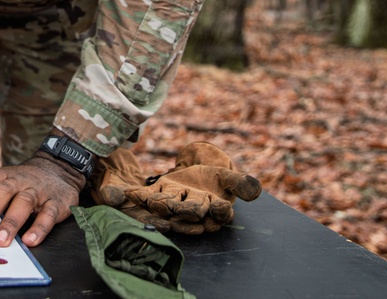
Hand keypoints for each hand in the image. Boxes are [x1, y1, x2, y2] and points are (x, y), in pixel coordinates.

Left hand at [0, 154, 84, 247]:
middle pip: (0, 194)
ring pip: (23, 203)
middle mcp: (18, 181)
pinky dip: (39, 228)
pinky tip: (30, 241)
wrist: (58, 170)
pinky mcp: (56, 202)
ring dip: (10, 223)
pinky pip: (48, 214)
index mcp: (1, 176)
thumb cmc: (20, 181)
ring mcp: (38, 191)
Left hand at [96, 142, 260, 233]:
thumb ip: (241, 184)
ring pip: (169, 206)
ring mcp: (174, 204)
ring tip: (155, 201)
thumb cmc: (216, 180)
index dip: (219, 210)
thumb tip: (256, 189)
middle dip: (185, 209)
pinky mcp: (158, 194)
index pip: (219, 213)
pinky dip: (139, 195)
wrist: (198, 174)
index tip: (219, 206)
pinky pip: (149, 196)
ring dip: (161, 204)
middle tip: (180, 207)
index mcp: (214, 211)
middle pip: (191, 212)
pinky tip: (130, 193)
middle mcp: (193, 213)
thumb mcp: (229, 178)